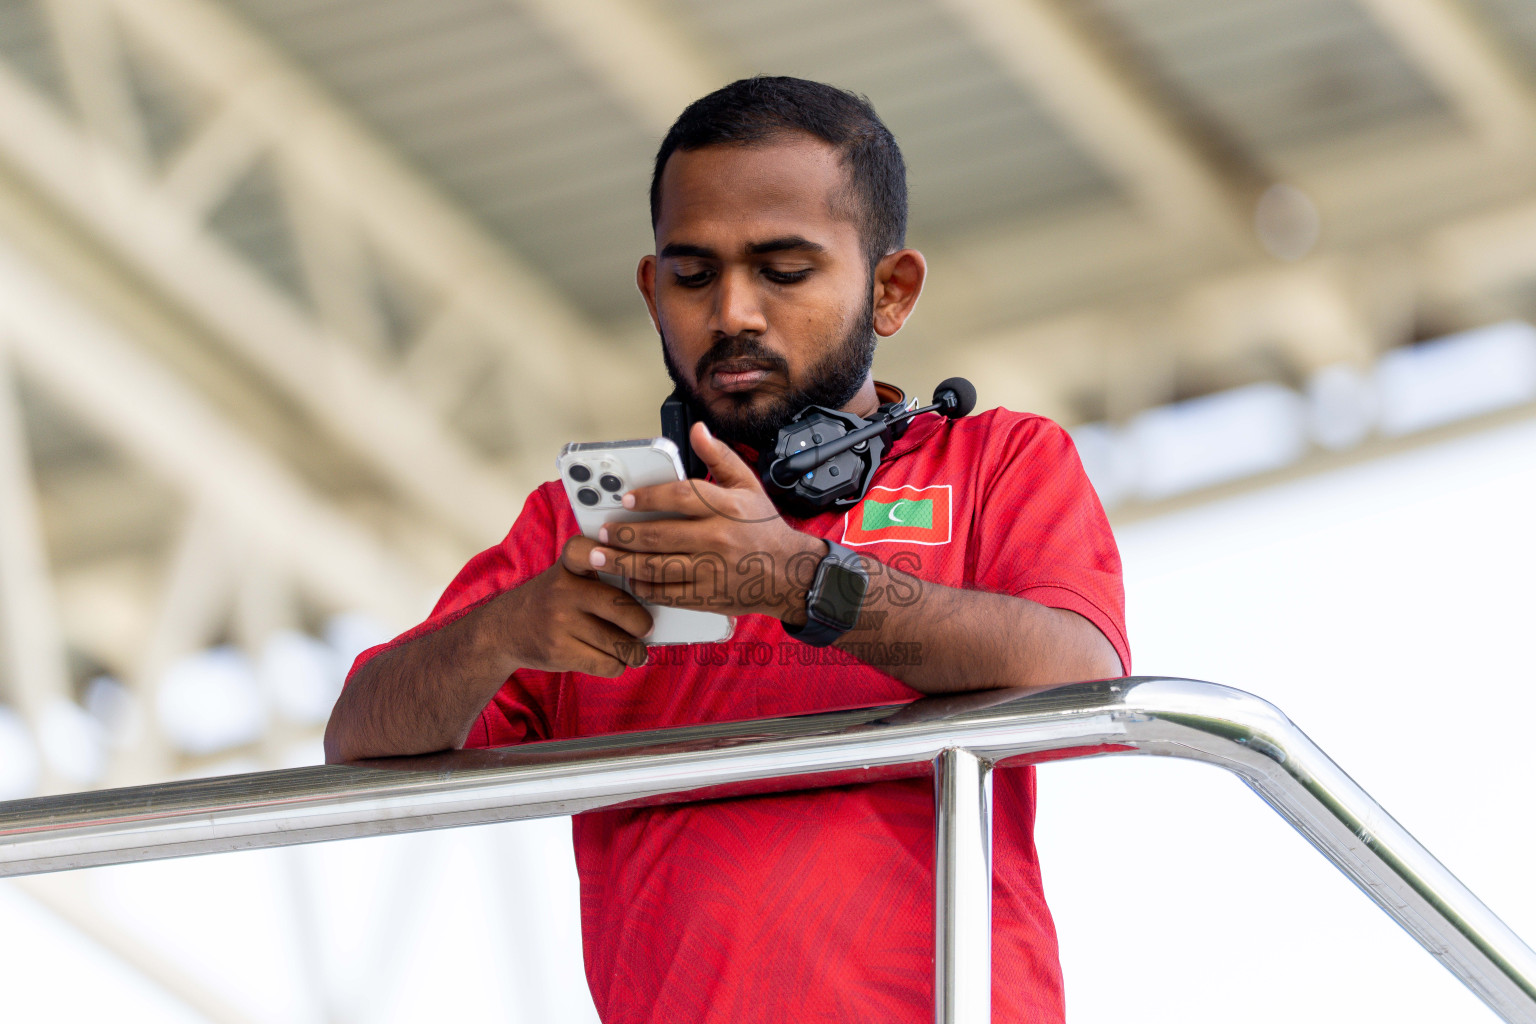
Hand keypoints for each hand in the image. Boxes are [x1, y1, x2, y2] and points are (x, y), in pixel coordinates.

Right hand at [490, 535, 653, 676]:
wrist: (505, 630)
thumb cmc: (552, 601)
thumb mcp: (568, 577)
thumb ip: (602, 578)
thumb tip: (652, 598)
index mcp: (568, 566)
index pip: (587, 551)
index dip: (612, 555)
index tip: (631, 561)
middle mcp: (562, 591)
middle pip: (620, 607)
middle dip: (642, 624)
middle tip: (646, 629)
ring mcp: (560, 623)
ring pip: (619, 643)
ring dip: (634, 652)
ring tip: (636, 650)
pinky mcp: (559, 652)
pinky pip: (607, 664)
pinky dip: (618, 665)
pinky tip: (615, 659)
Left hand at [586, 422, 827, 621]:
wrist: (789, 573)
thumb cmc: (764, 528)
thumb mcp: (748, 485)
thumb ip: (719, 457)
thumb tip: (697, 429)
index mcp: (726, 507)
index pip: (680, 496)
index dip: (649, 497)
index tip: (627, 499)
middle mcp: (717, 538)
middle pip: (659, 535)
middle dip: (624, 534)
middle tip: (604, 532)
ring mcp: (711, 570)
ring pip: (657, 567)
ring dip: (624, 562)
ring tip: (602, 557)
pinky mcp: (708, 596)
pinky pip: (668, 593)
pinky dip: (645, 587)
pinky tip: (632, 579)